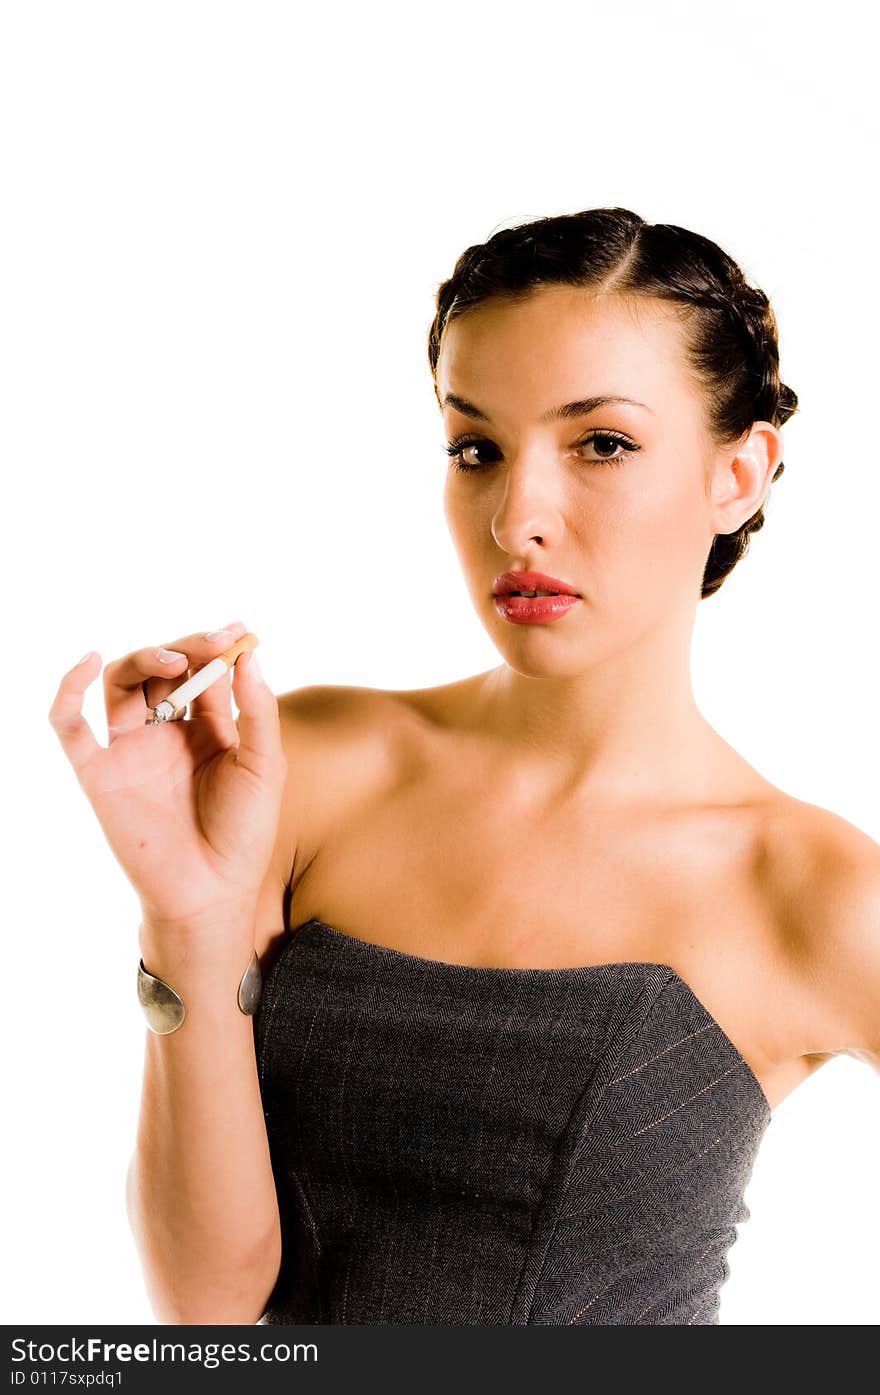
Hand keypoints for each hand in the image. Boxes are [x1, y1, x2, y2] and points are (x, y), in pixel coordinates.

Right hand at [48, 621, 287, 936]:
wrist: (213, 892)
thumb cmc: (244, 835)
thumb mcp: (264, 766)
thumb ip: (256, 711)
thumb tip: (248, 655)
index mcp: (206, 730)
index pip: (203, 673)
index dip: (217, 648)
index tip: (237, 629)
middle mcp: (165, 734)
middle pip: (161, 670)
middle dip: (186, 648)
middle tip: (213, 642)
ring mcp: (130, 751)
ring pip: (121, 685)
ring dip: (143, 659)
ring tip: (175, 658)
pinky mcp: (99, 774)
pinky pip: (70, 727)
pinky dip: (68, 691)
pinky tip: (90, 662)